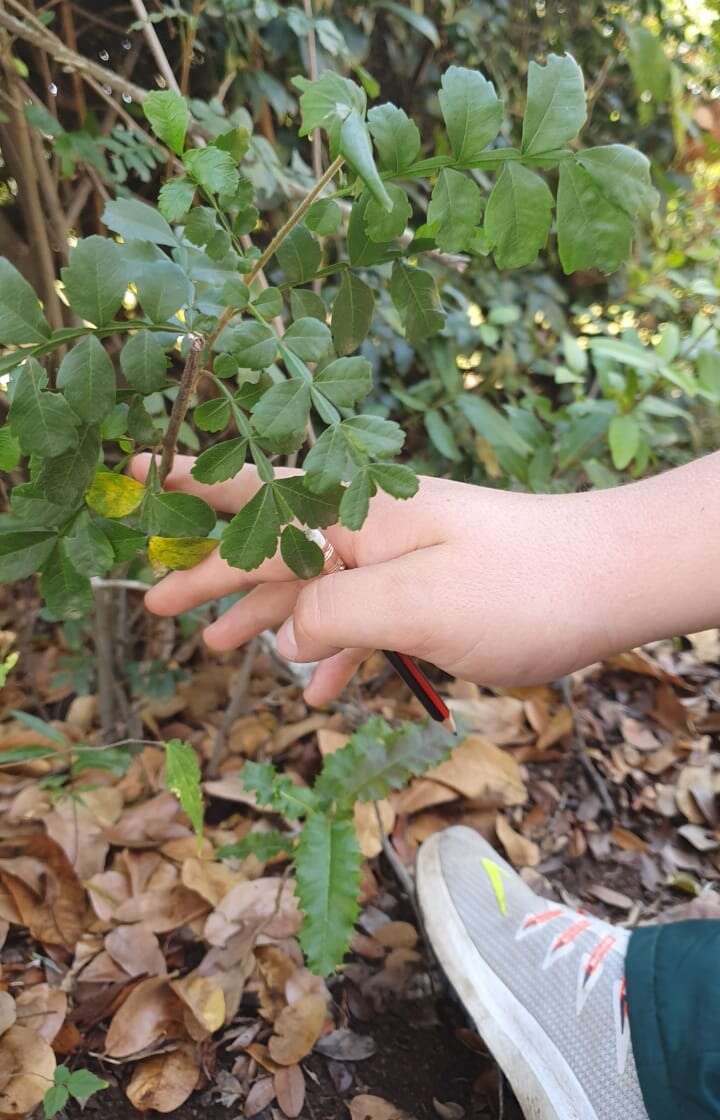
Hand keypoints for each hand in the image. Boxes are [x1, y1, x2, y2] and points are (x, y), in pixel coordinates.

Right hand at [130, 453, 624, 705]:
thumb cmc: (520, 584)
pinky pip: (362, 617)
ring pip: (313, 585)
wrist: (613, 579)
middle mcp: (370, 527)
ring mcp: (400, 558)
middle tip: (155, 601)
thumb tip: (282, 633)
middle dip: (212, 573)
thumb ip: (335, 612)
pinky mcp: (428, 591)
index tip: (133, 478)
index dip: (190, 498)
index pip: (255, 504)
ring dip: (264, 618)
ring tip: (213, 651)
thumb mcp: (416, 604)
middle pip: (272, 545)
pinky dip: (335, 650)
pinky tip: (316, 690)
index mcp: (356, 515)